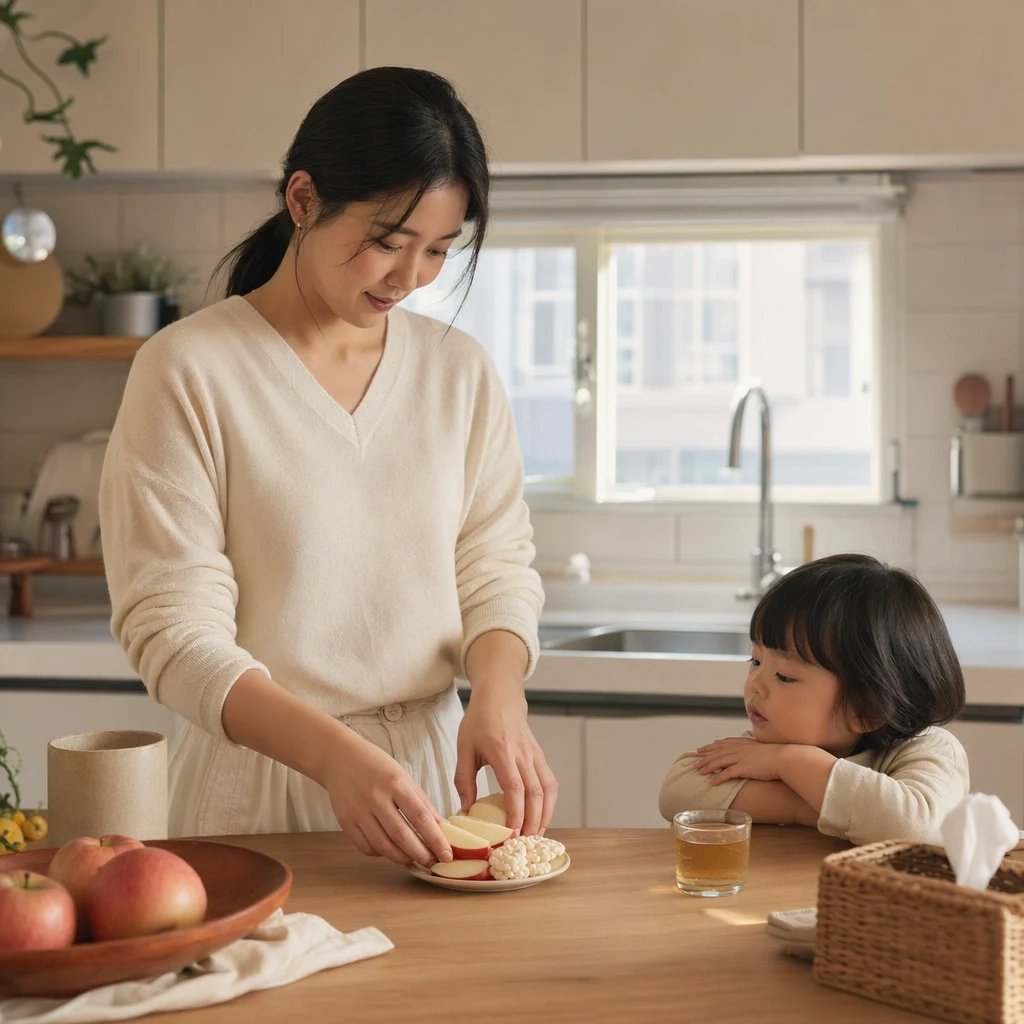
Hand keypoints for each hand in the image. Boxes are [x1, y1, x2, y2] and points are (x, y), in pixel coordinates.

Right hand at [321, 729, 451, 868]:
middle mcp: (376, 798)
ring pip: (383, 846)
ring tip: (415, 860)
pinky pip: (366, 847)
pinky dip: (382, 854)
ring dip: (403, 858)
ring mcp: (358, 811)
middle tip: (433, 863)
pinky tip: (391, 851)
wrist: (339, 758)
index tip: (447, 855)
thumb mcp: (403, 777)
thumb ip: (422, 803)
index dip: (436, 839)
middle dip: (421, 855)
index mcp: (395, 783)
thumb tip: (442, 827)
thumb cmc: (376, 766)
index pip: (420, 817)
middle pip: (402, 835)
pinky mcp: (345, 821)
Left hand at [455, 688, 557, 836]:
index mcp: (502, 751)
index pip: (515, 788)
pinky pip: (550, 783)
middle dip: (532, 822)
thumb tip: (466, 809)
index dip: (516, 814)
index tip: (511, 835)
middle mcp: (523, 754)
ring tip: (535, 836)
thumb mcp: (464, 748)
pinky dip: (549, 803)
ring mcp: (535, 755)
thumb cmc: (479, 722)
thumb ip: (464, 779)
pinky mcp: (540, 756)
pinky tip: (541, 817)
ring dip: (545, 815)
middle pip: (535, 793)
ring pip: (548, 790)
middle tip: (523, 844)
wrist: (500, 697)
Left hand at [694, 736, 784, 784]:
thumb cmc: (777, 755)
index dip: (711, 746)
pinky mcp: (744, 768)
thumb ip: (753, 750)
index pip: (723, 744)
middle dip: (705, 757)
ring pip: (719, 761)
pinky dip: (718, 777)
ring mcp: (741, 758)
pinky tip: (712, 782)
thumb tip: (750, 754)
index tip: (702, 749)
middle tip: (695, 762)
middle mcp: (739, 749)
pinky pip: (728, 773)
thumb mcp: (761, 749)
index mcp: (743, 743)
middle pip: (717, 752)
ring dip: (708, 766)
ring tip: (699, 772)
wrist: (784, 758)